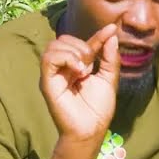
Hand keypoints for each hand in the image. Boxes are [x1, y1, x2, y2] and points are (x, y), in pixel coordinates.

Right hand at [40, 23, 119, 143]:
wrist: (90, 129)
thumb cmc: (98, 108)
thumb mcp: (109, 79)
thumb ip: (109, 58)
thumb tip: (112, 35)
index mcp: (76, 66)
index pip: (84, 44)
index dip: (98, 35)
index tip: (112, 28)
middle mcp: (62, 68)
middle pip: (64, 39)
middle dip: (82, 46)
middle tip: (91, 64)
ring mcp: (53, 74)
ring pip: (55, 45)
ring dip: (74, 52)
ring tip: (84, 69)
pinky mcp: (47, 82)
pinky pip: (49, 58)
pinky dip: (66, 58)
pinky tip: (78, 71)